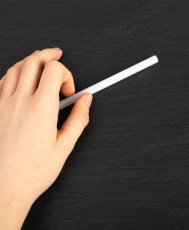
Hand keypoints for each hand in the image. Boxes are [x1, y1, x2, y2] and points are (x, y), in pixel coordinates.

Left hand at [0, 48, 91, 228]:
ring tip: (41, 67)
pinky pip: (1, 82)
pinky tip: (20, 82)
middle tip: (58, 56)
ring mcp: (3, 105)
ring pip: (15, 68)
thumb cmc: (31, 172)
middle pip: (33, 61)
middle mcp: (20, 102)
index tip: (69, 91)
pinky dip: (13, 75)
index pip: (54, 69)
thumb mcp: (64, 147)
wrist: (3, 188)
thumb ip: (79, 119)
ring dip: (31, 62)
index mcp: (41, 109)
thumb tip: (86, 101)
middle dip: (49, 55)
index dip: (67, 74)